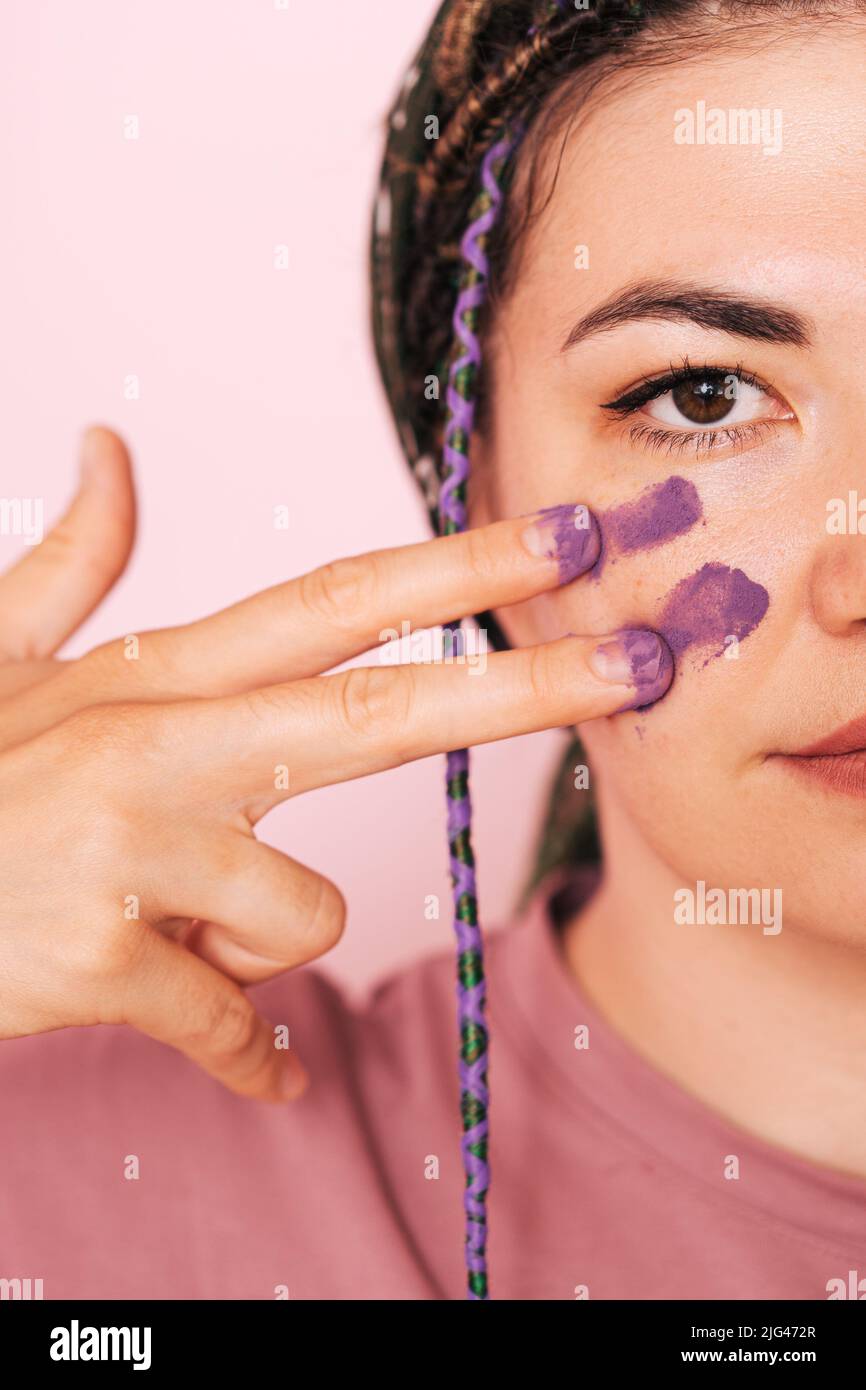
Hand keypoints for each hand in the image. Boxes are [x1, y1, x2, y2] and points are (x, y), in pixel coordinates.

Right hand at [0, 432, 671, 1101]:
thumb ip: (70, 563)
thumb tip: (112, 447)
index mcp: (149, 680)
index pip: (330, 604)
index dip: (453, 569)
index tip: (560, 536)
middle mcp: (156, 749)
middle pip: (373, 710)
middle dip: (519, 686)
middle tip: (638, 662)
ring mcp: (131, 855)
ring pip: (300, 913)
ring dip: (256, 942)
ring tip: (164, 928)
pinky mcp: (104, 964)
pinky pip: (238, 1030)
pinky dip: (254, 1060)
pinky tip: (254, 1073)